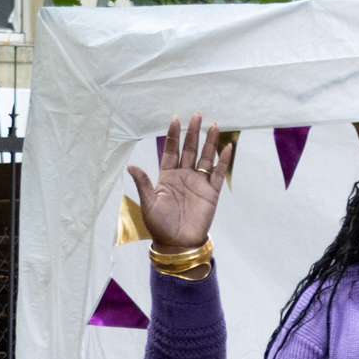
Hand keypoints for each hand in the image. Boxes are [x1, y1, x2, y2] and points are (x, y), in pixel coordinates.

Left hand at [128, 113, 232, 252]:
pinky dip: (224, 161)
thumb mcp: (148, 203)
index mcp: (167, 177)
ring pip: (205, 158)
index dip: (174, 135)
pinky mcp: (211, 193)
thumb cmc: (159, 225)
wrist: (177, 244)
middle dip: (193, 132)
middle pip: (189, 149)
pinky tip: (227, 147)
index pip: (171, 151)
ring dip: (210, 142)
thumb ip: (143, 183)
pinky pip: (219, 174)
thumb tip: (130, 166)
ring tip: (214, 125)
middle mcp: (183, 176)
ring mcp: (198, 183)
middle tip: (197, 114)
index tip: (176, 119)